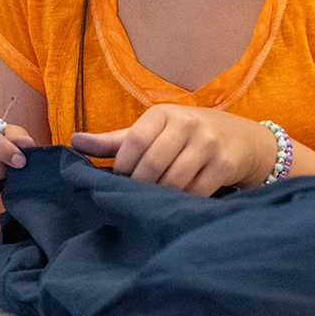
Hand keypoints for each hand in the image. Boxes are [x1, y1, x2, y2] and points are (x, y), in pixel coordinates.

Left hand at [71, 105, 277, 194]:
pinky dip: (183, 201)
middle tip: (135, 197)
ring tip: (155, 201)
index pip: (134, 140)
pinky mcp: (226, 164)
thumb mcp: (153, 130)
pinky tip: (178, 202)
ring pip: (174, 181)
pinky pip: (197, 192)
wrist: (241, 138)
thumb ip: (115, 140)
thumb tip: (73, 141)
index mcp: (165, 113)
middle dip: (140, 186)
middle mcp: (189, 123)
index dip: (123, 166)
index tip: (120, 181)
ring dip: (160, 197)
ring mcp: (209, 143)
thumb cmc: (186, 135)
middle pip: (152, 164)